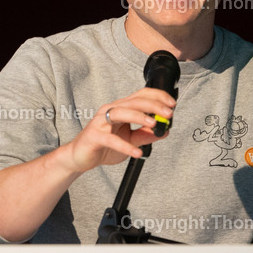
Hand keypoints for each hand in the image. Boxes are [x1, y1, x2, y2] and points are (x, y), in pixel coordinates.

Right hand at [60, 87, 175, 173]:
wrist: (80, 157)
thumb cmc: (103, 146)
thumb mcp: (130, 141)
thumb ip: (145, 135)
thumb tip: (163, 131)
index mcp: (120, 109)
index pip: (141, 95)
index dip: (158, 97)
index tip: (172, 104)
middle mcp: (110, 111)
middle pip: (134, 102)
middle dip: (153, 105)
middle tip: (168, 113)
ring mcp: (101, 122)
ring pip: (121, 113)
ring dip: (139, 117)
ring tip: (153, 124)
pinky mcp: (94, 136)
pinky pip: (111, 139)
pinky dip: (125, 146)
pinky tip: (136, 152)